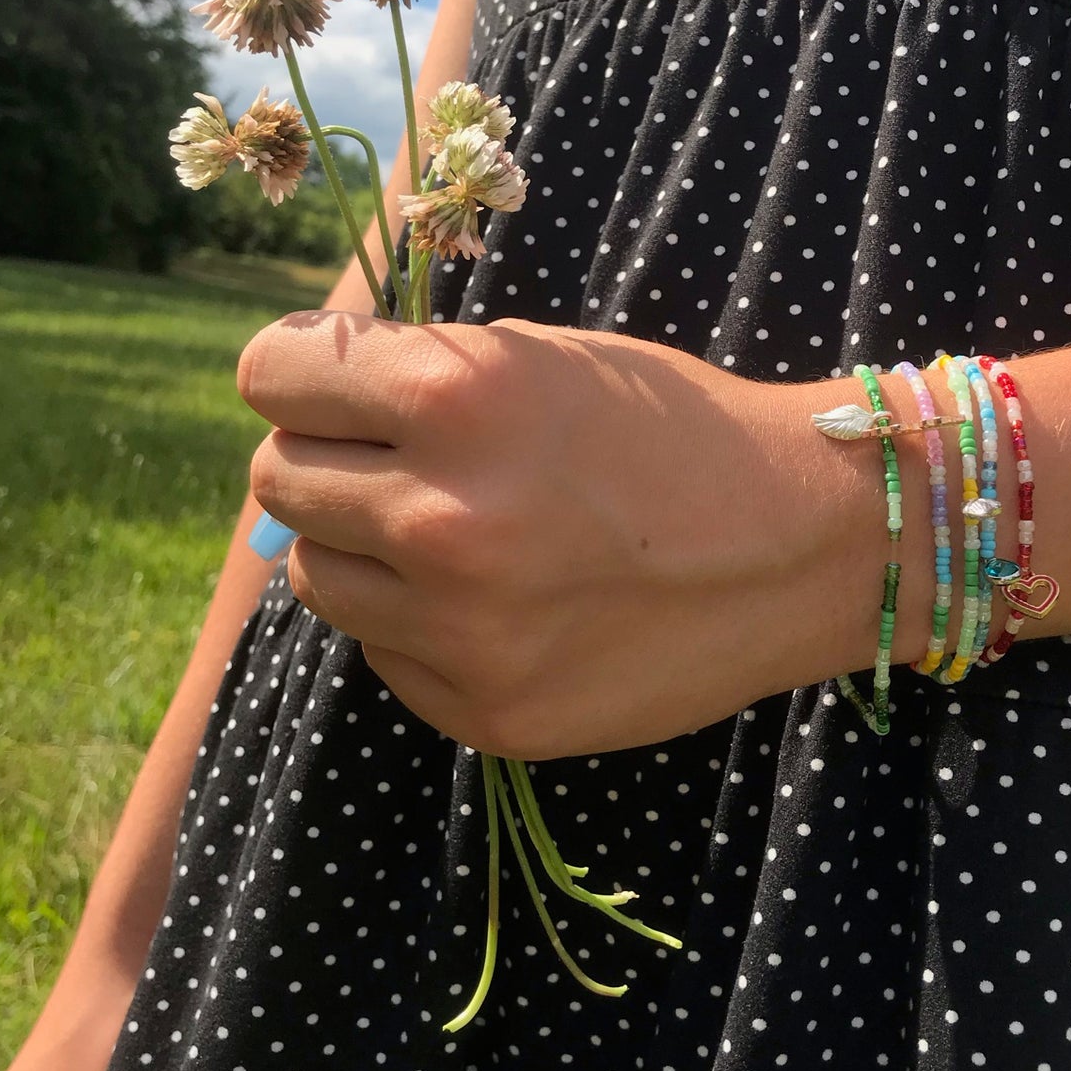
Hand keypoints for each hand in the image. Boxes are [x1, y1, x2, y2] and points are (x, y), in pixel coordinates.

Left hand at [238, 312, 894, 758]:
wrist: (802, 544)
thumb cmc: (671, 428)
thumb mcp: (544, 358)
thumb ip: (415, 374)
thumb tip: (296, 402)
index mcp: (454, 396)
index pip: (267, 375)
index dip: (298, 373)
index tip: (332, 386)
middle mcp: (440, 515)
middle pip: (277, 479)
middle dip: (328, 457)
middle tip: (399, 460)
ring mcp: (460, 628)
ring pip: (317, 575)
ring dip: (365, 546)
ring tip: (456, 533)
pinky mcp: (484, 711)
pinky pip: (384, 651)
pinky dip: (418, 621)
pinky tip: (504, 599)